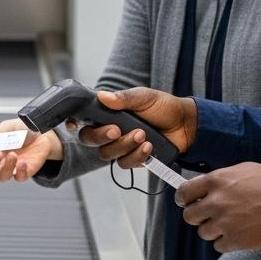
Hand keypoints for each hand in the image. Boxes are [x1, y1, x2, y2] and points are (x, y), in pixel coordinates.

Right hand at [0, 118, 60, 182]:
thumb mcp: (6, 127)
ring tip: (13, 155)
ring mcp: (11, 168)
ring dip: (6, 167)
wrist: (42, 132)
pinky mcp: (24, 171)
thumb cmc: (21, 129)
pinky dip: (20, 171)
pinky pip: (19, 177)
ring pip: (2, 176)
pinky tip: (22, 162)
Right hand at [74, 87, 196, 168]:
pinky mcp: (133, 159)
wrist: (185, 124)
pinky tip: (149, 146)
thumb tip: (103, 96)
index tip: (75, 124)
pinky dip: (137, 156)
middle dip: (102, 136)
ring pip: (107, 154)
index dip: (75, 123)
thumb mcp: (144, 97)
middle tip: (117, 130)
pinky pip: (125, 163)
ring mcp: (121, 146)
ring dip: (124, 146)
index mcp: (109, 113)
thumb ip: (124, 98)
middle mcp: (111, 131)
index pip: (84, 120)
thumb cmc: (163, 107)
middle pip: (90, 140)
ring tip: (143, 135)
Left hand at [177, 162, 260, 251]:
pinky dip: (225, 242)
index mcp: (216, 181)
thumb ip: (221, 179)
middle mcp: (217, 202)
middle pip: (189, 216)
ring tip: (228, 224)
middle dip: (197, 216)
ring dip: (212, 229)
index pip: (184, 192)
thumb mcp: (243, 169)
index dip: (183, 199)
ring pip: (203, 232)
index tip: (186, 202)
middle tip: (208, 215)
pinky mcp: (237, 241)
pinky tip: (237, 234)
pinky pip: (218, 246)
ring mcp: (226, 223)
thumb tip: (205, 187)